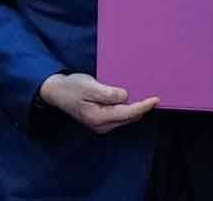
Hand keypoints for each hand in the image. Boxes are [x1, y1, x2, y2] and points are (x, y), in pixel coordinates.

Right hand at [39, 72, 158, 133]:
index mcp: (99, 117)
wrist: (56, 92)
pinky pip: (119, 116)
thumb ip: (108, 93)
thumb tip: (125, 96)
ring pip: (125, 118)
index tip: (156, 99)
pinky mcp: (100, 121)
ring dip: (136, 108)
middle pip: (129, 117)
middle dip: (142, 108)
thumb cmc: (72, 87)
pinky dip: (128, 109)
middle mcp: (102, 125)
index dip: (144, 106)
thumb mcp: (89, 87)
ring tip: (146, 96)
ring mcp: (101, 125)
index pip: (128, 113)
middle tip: (155, 95)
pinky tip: (132, 99)